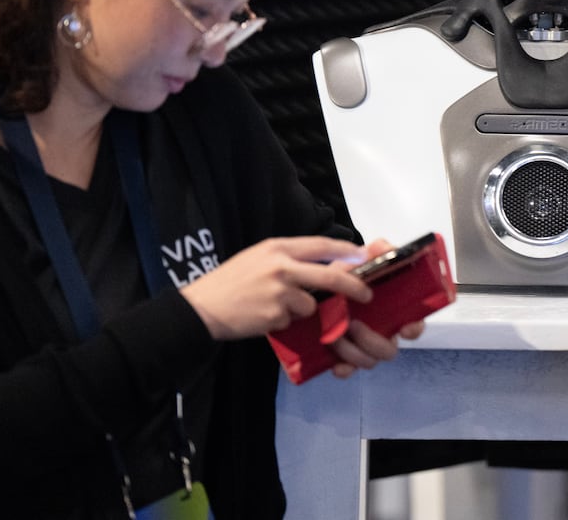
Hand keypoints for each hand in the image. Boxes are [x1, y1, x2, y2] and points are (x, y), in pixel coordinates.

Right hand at [180, 236, 375, 340]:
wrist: (201, 308)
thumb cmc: (229, 281)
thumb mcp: (257, 257)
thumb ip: (287, 259)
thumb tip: (321, 265)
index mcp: (277, 248)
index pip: (321, 245)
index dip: (346, 250)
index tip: (362, 256)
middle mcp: (281, 267)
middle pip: (330, 275)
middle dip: (353, 285)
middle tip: (366, 294)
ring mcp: (279, 292)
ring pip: (310, 304)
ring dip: (300, 310)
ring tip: (272, 306)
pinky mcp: (275, 315)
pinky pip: (291, 321)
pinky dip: (282, 323)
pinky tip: (261, 316)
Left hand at [325, 237, 428, 377]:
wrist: (321, 287)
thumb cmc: (349, 276)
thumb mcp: (362, 259)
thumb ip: (377, 251)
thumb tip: (382, 248)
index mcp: (394, 310)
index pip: (415, 324)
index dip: (413, 328)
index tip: (405, 328)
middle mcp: (383, 330)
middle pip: (390, 349)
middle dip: (373, 341)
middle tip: (355, 326)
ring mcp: (364, 345)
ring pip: (369, 360)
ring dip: (353, 352)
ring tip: (335, 336)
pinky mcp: (345, 356)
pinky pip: (349, 370)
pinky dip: (343, 368)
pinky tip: (335, 364)